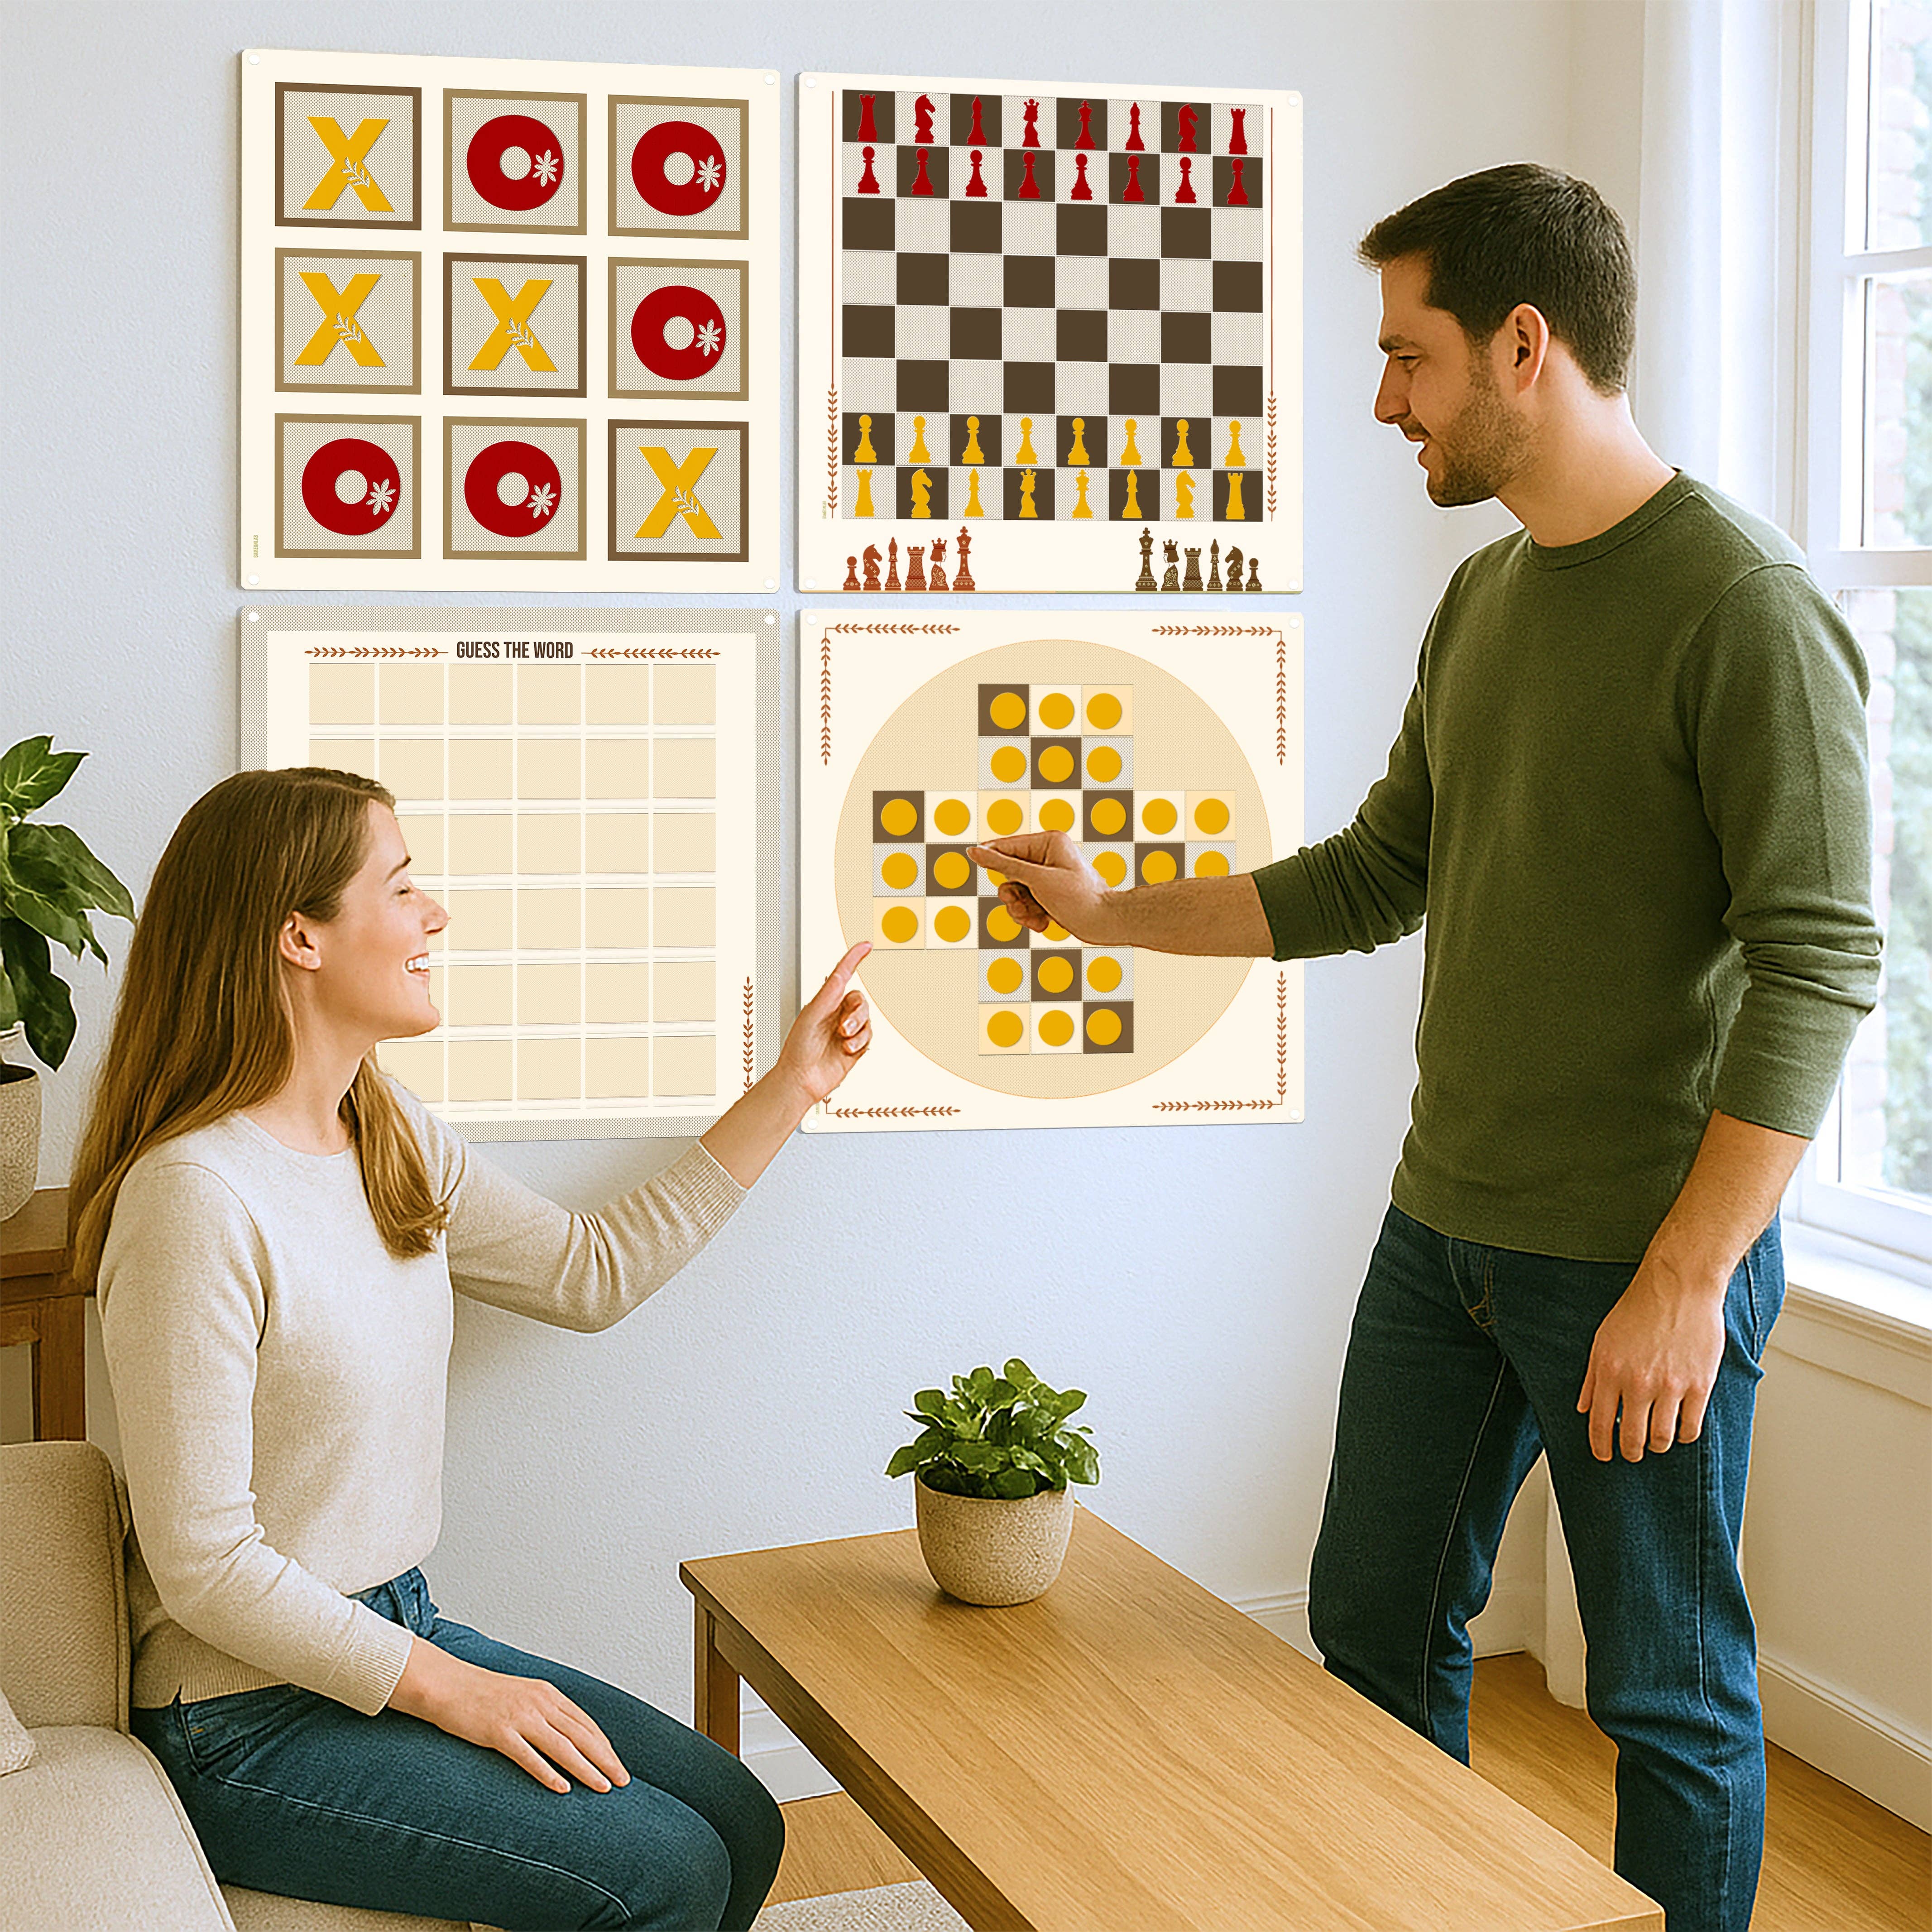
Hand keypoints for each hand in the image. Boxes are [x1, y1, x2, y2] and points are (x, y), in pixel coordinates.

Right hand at [389, 1636, 629, 1793]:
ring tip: (602, 1787)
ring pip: (562, 1747)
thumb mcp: (523, 1695)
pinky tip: (562, 1788)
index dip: (604, 1745)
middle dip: (605, 1759)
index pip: (585, 1723)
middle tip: (623, 1781)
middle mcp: (539, 1703)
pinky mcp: (499, 1732)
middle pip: (581, 1735)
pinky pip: (528, 1756)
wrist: (448, 1684)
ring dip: (586, 1769)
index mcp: (548, 1694)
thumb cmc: (484, 1693)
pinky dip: (548, 1773)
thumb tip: (566, 1734)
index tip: (617, 1764)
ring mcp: (519, 1717)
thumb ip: (545, 1711)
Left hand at [773, 942, 872, 1104]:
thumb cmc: (798, 1048)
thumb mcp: (812, 1015)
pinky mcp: (856, 1046)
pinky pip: (869, 1036)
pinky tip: (847, 1050)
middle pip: (859, 1000)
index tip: (866, 946)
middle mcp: (836, 1013)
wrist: (802, 1079)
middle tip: (843, 1028)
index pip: (842, 974)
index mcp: (824, 1001)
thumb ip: (830, 994)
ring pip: (867, 1018)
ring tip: (843, 1040)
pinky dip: (860, 1042)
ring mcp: (847, 1030)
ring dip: (858, 1028)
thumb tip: (840, 973)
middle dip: (856, 1012)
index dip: (854, 958)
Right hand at [970, 833, 1116, 942]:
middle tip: (1019, 905)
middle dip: (1012, 894)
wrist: (1106, 922)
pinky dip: (1030, 915)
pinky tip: (1043, 924)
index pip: (1007, 846)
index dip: (990, 857)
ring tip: (1035, 919)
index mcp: (1048, 842)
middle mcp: (1047, 856)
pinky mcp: (1050, 895)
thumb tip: (974, 850)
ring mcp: (1048, 877)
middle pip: (1008, 873)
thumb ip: (1003, 865)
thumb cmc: (1078, 897)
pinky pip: (1026, 903)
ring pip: (1015, 892)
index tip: (972, 860)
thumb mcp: (1037, 879)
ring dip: (1020, 909)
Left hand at [1576, 1259, 1727, 1461]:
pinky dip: (1683, 1436)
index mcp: (1610, 1371)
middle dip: (1629, 1452)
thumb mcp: (1602, 1340)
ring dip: (1657, 1446)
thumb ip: (1592, 1377)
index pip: (1598, 1421)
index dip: (1599, 1445)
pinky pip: (1690, 1428)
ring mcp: (1670, 1386)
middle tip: (1631, 1454)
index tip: (1602, 1455)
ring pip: (1662, 1438)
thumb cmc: (1639, 1310)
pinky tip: (1680, 1430)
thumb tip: (1582, 1408)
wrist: (1678, 1287)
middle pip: (1631, 1437)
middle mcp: (1638, 1382)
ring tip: (1655, 1443)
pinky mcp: (1699, 1385)